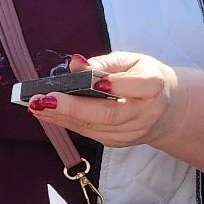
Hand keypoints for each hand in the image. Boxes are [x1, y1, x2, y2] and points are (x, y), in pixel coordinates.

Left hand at [27, 52, 181, 149]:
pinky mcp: (119, 143)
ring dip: (61, 118)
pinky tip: (48, 114)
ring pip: (95, 128)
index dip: (112, 84)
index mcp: (154, 86)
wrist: (167, 109)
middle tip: (43, 100)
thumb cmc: (145, 76)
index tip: (86, 79)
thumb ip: (104, 62)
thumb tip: (74, 63)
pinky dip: (67, 123)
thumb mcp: (132, 60)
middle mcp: (145, 113)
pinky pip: (91, 134)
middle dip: (72, 108)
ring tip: (35, 106)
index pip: (134, 86)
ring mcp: (132, 132)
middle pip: (108, 115)